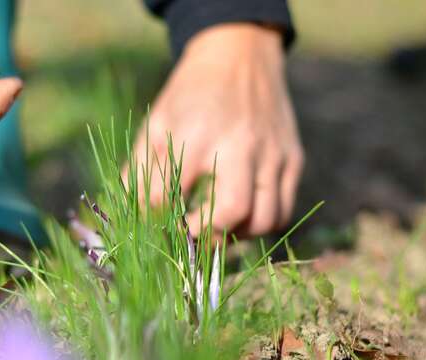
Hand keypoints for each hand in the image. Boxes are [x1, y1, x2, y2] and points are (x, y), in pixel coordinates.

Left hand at [130, 23, 303, 237]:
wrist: (239, 54)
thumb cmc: (191, 93)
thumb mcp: (157, 121)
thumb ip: (142, 168)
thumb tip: (132, 213)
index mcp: (195, 135)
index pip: (170, 196)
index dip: (158, 221)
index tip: (158, 229)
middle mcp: (239, 145)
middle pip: (230, 211)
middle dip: (206, 236)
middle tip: (192, 238)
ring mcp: (271, 153)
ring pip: (264, 218)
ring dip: (239, 236)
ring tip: (220, 230)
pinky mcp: (292, 158)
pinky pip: (283, 209)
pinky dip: (262, 224)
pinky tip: (243, 219)